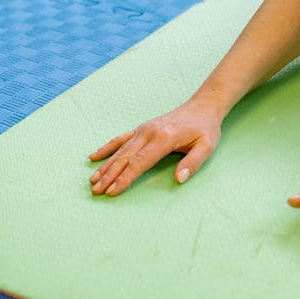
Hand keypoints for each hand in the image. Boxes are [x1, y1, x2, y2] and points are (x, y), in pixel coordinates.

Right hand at [89, 100, 222, 195]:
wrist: (202, 106)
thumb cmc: (205, 129)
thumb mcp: (206, 146)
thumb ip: (193, 163)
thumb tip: (179, 179)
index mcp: (164, 138)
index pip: (140, 162)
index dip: (125, 178)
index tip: (112, 191)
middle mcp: (149, 132)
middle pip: (125, 158)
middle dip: (109, 175)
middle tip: (96, 191)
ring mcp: (143, 129)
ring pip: (120, 150)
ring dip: (106, 166)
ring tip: (92, 180)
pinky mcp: (141, 128)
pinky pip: (120, 139)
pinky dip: (107, 148)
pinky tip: (94, 156)